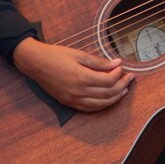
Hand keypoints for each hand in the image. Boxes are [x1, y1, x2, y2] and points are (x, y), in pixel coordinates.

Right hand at [12, 37, 133, 111]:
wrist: (35, 63)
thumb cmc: (56, 55)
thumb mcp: (79, 55)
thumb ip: (99, 62)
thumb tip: (117, 63)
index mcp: (82, 77)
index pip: (108, 81)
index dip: (118, 74)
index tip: (122, 66)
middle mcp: (78, 92)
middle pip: (107, 94)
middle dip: (121, 86)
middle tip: (129, 78)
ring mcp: (72, 99)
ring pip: (100, 105)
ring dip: (114, 98)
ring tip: (123, 90)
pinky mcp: (68, 103)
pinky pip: (89, 109)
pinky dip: (101, 105)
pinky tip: (108, 99)